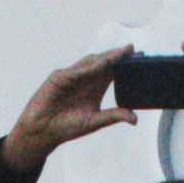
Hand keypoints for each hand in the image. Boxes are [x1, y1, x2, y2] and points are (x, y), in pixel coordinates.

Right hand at [4, 46, 135, 173]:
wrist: (42, 132)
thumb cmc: (66, 127)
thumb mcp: (94, 121)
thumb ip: (113, 116)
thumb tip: (135, 119)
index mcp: (95, 87)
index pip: (113, 71)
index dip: (125, 64)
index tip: (141, 58)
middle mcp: (84, 78)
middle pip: (103, 63)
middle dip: (117, 56)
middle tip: (134, 50)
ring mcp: (71, 76)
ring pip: (90, 63)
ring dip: (105, 58)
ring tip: (119, 54)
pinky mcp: (58, 78)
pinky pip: (75, 71)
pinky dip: (87, 68)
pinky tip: (99, 66)